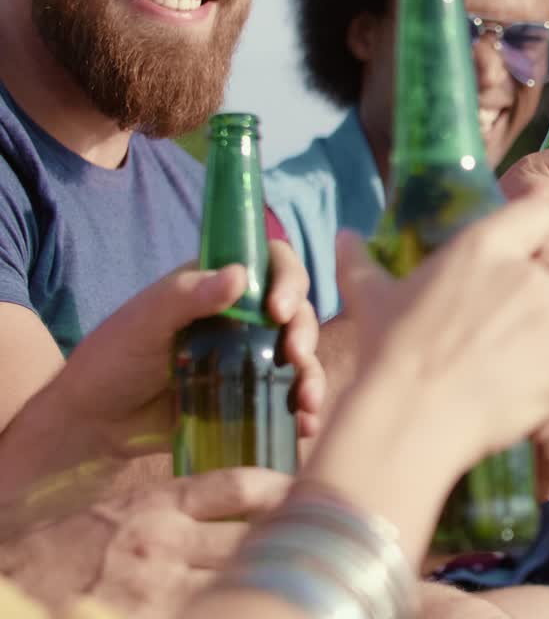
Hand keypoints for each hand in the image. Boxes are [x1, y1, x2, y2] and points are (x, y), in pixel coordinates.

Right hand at [0, 468, 290, 618]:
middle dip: (292, 537)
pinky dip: (241, 605)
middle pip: (255, 532)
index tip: (307, 493)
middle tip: (327, 537)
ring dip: (275, 576)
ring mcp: (159, 586)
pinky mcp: (155, 616)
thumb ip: (168, 509)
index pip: (238, 485)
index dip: (280, 489)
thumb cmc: (51, 555)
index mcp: (154, 504)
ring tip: (309, 576)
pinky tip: (263, 604)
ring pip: (242, 575)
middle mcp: (164, 540)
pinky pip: (217, 606)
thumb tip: (224, 507)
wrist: (8, 589)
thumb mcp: (111, 516)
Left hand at [58, 245, 324, 456]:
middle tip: (295, 355)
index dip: (287, 279)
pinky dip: (302, 412)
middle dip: (304, 332)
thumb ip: (185, 296)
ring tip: (307, 401)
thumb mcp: (143, 322)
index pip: (271, 265)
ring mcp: (249, 360)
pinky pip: (286, 400)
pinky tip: (304, 425)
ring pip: (299, 358)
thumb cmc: (111, 360)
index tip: (279, 308)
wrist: (95, 423)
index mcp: (219, 288)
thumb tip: (238, 275)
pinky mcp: (250, 399)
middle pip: (296, 313)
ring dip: (312, 375)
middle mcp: (243, 320)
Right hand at [333, 198, 548, 465]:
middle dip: (526, 301)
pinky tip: (504, 395)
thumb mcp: (369, 299)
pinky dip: (543, 381)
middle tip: (488, 333)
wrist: (411, 420)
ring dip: (533, 343)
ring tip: (488, 371)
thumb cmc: (388, 353)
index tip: (523, 253)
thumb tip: (344, 237)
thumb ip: (361, 261)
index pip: (539, 213)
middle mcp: (528, 276)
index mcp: (485, 247)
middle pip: (548, 277)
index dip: (535, 232)